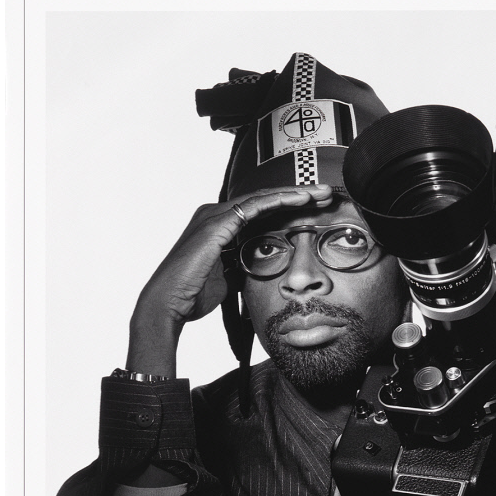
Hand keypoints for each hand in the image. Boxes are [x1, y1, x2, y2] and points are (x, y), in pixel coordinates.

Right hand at [126, 184, 333, 375]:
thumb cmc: (193, 293)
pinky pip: (254, 206)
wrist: (169, 302)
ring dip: (295, 194)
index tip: (316, 210)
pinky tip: (300, 199)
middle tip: (325, 194)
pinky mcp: (217, 222)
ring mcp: (216, 215)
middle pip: (265, 200)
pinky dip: (279, 200)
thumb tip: (262, 270)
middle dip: (298, 196)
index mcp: (219, 225)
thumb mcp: (228, 278)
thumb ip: (243, 266)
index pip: (261, 211)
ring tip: (320, 193)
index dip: (289, 208)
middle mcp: (217, 214)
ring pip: (263, 198)